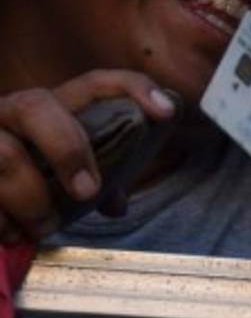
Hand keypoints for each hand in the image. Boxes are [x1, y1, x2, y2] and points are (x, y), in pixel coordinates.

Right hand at [0, 70, 176, 242]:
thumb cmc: (25, 181)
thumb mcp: (62, 178)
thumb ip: (93, 182)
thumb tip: (116, 204)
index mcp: (50, 110)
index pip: (94, 84)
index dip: (133, 89)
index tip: (167, 114)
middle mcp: (12, 111)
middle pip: (37, 106)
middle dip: (66, 149)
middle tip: (86, 193)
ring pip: (3, 154)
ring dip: (31, 198)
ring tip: (44, 227)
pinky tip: (11, 233)